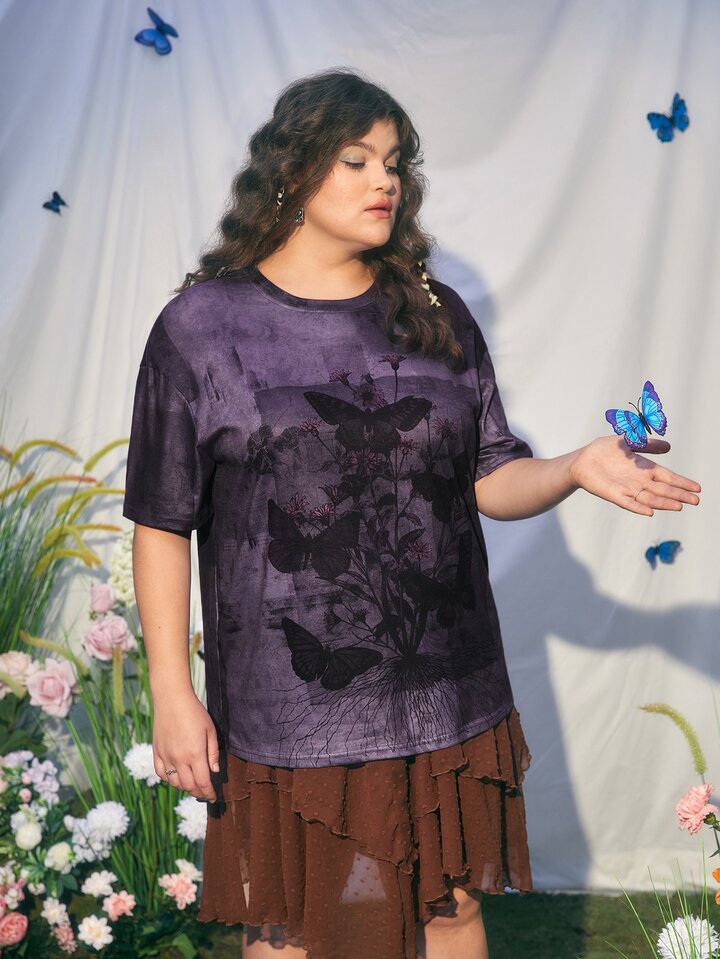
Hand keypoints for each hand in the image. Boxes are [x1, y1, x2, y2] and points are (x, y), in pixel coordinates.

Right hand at [152, 689, 220, 801]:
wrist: (172, 700)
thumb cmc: (195, 713)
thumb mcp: (210, 730)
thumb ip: (212, 753)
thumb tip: (214, 771)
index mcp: (195, 754)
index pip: (203, 783)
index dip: (209, 793)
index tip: (213, 797)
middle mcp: (179, 759)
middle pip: (189, 786)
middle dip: (199, 793)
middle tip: (205, 793)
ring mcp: (165, 757)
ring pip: (174, 783)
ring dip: (185, 788)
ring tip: (193, 785)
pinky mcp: (156, 752)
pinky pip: (161, 774)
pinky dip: (169, 779)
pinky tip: (176, 777)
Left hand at [568, 436, 700, 515]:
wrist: (582, 460)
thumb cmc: (605, 450)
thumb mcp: (628, 442)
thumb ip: (647, 445)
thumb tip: (668, 447)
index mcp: (646, 469)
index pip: (668, 477)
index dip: (682, 482)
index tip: (697, 488)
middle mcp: (640, 481)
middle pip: (663, 490)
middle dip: (679, 495)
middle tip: (696, 501)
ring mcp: (628, 489)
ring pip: (650, 499)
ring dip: (664, 503)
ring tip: (679, 506)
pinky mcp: (614, 495)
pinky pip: (628, 503)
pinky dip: (638, 508)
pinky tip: (649, 512)